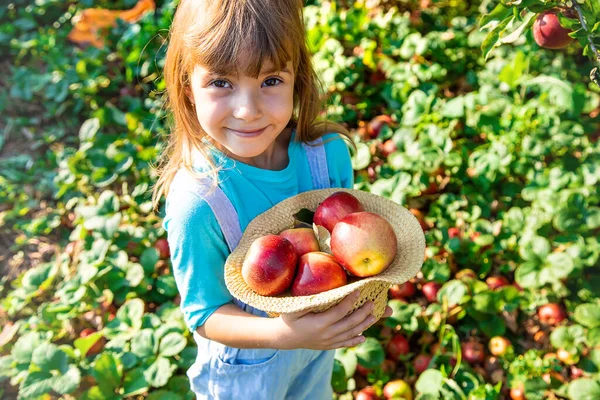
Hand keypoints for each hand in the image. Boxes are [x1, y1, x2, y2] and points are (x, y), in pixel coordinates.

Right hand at [274, 291, 392, 349]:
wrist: (285, 338)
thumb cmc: (289, 319)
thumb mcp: (293, 309)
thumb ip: (306, 302)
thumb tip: (320, 293)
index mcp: (319, 323)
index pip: (340, 311)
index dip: (350, 301)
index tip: (358, 291)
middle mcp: (327, 334)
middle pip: (349, 323)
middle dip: (363, 312)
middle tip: (372, 303)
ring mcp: (328, 341)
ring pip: (350, 334)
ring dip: (363, 325)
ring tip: (373, 316)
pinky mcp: (328, 346)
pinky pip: (344, 343)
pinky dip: (354, 340)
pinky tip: (363, 337)